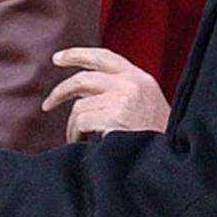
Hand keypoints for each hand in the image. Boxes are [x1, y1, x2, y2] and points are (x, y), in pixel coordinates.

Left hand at [42, 47, 170, 142]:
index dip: (77, 55)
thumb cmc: (154, 139)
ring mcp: (123, 99)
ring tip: (78, 138)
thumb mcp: (145, 105)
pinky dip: (76, 135)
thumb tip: (82, 91)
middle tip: (48, 104)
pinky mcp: (115, 117)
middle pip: (83, 79)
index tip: (58, 58)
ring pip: (79, 106)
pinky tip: (84, 143)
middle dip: (60, 92)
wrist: (168, 161)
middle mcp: (132, 84)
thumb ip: (120, 92)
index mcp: (141, 79)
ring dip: (73, 125)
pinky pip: (81, 122)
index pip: (104, 57)